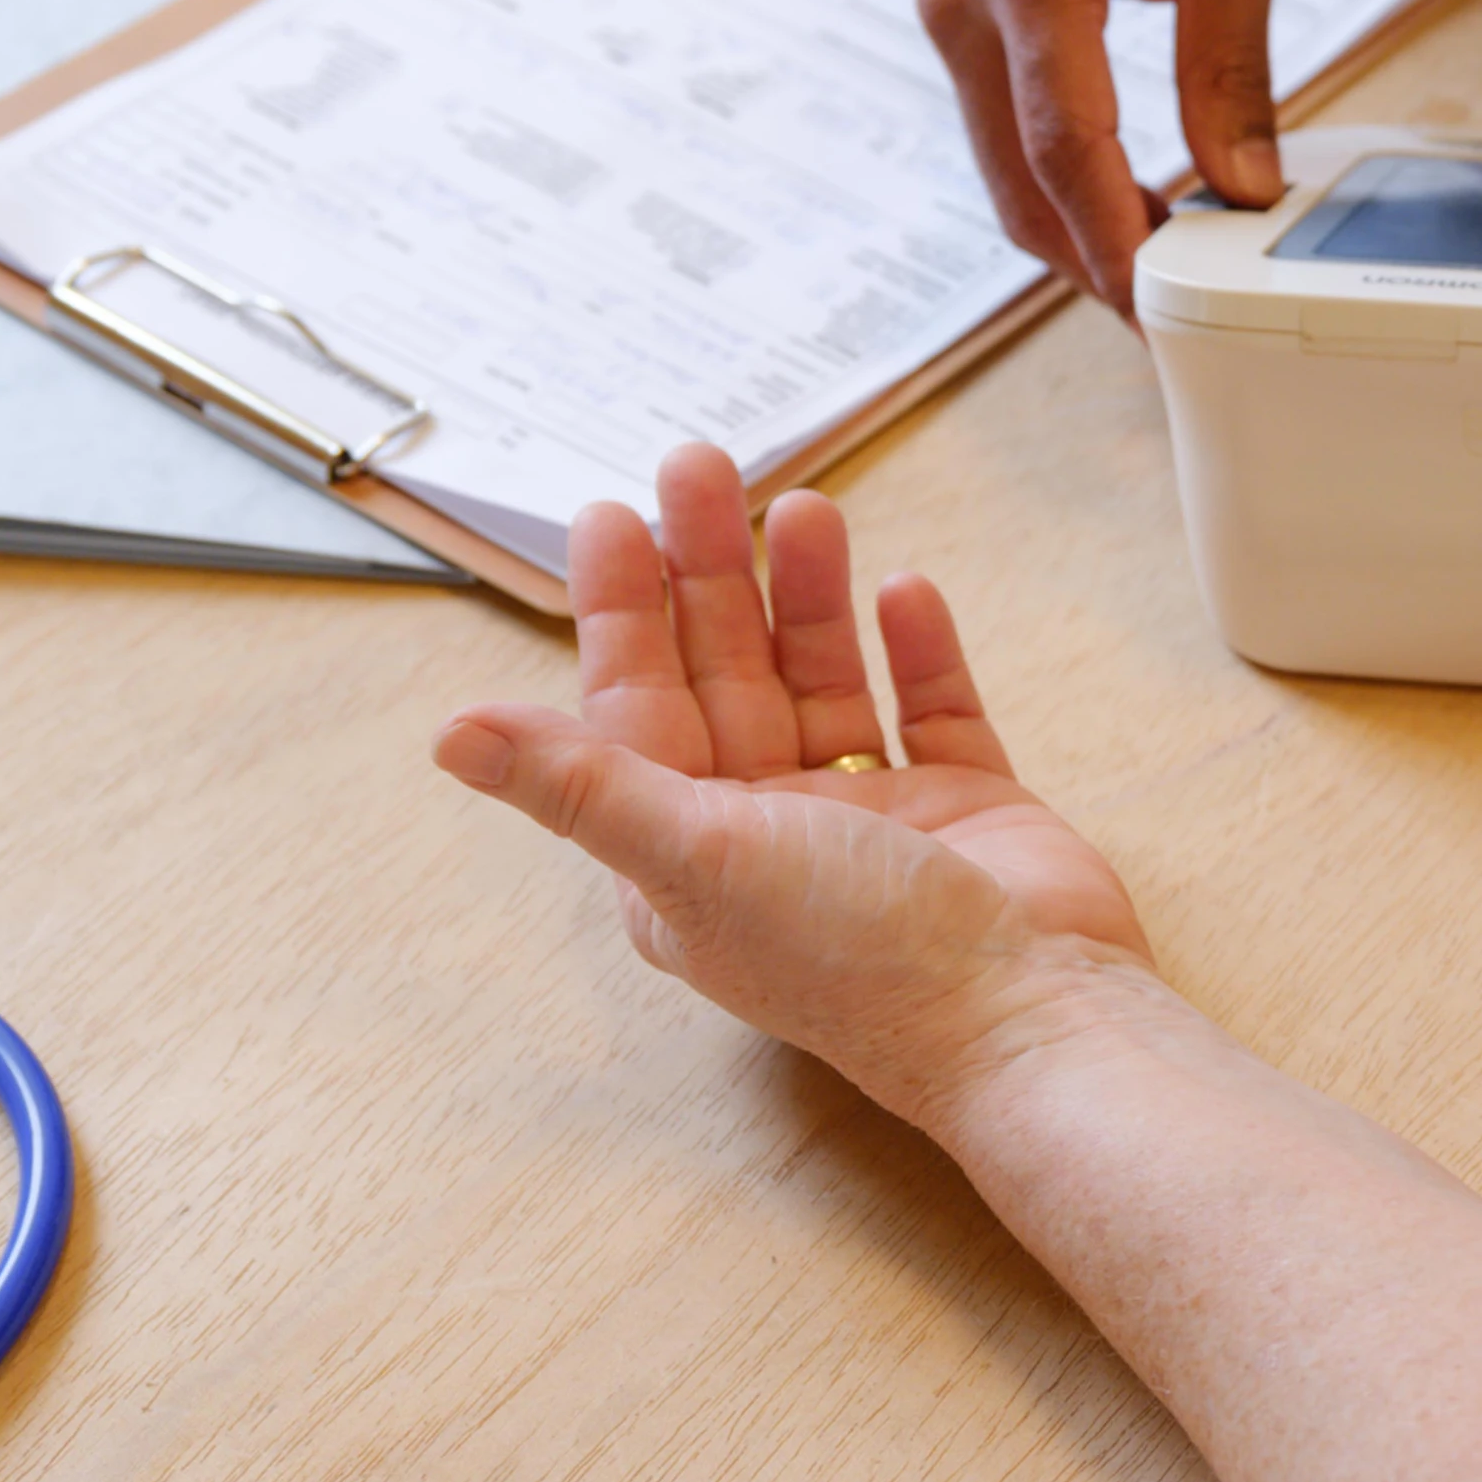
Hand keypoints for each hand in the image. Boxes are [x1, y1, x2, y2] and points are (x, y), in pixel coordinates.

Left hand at [434, 443, 1164, 1133]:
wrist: (1032, 1016)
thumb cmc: (860, 956)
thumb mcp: (698, 858)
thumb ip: (580, 785)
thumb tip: (449, 734)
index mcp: (688, 856)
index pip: (636, 709)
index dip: (621, 610)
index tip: (612, 513)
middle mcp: (770, 833)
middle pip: (727, 674)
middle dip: (713, 570)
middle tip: (704, 465)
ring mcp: (873, 818)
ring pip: (826, 679)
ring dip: (812, 595)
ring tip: (811, 507)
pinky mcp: (965, 807)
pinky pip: (931, 710)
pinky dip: (916, 652)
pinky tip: (905, 591)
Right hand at [917, 0, 1286, 307]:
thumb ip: (1232, 65)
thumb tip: (1243, 190)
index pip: (1067, 155)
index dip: (1118, 249)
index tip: (1169, 312)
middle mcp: (965, 2)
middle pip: (1017, 188)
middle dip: (1094, 264)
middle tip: (1179, 317)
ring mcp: (946, 7)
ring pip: (998, 169)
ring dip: (1073, 227)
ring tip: (1166, 263)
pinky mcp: (955, 6)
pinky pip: (996, 124)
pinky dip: (1053, 175)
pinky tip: (1128, 190)